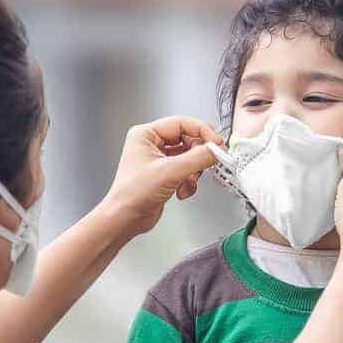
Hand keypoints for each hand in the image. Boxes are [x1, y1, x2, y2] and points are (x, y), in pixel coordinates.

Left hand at [102, 116, 222, 236]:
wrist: (125, 219)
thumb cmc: (131, 194)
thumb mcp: (169, 172)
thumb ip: (197, 158)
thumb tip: (216, 150)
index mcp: (146, 134)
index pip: (182, 123)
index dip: (202, 132)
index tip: (217, 143)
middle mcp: (152, 144)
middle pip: (188, 139)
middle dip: (198, 156)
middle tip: (210, 162)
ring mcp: (159, 159)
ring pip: (190, 156)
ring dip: (194, 172)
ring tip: (188, 182)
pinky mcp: (165, 174)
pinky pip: (187, 170)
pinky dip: (189, 182)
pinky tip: (182, 191)